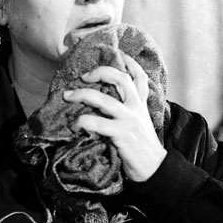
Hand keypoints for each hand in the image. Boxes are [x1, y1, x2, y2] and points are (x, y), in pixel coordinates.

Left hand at [62, 54, 166, 181]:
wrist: (154, 169)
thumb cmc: (142, 146)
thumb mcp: (140, 122)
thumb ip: (128, 110)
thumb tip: (104, 101)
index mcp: (141, 104)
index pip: (139, 77)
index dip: (130, 62)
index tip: (119, 53)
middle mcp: (136, 107)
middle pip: (120, 79)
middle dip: (99, 72)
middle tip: (83, 76)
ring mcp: (129, 120)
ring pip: (102, 99)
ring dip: (81, 95)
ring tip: (67, 96)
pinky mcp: (121, 134)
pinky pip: (96, 122)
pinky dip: (81, 121)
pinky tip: (74, 125)